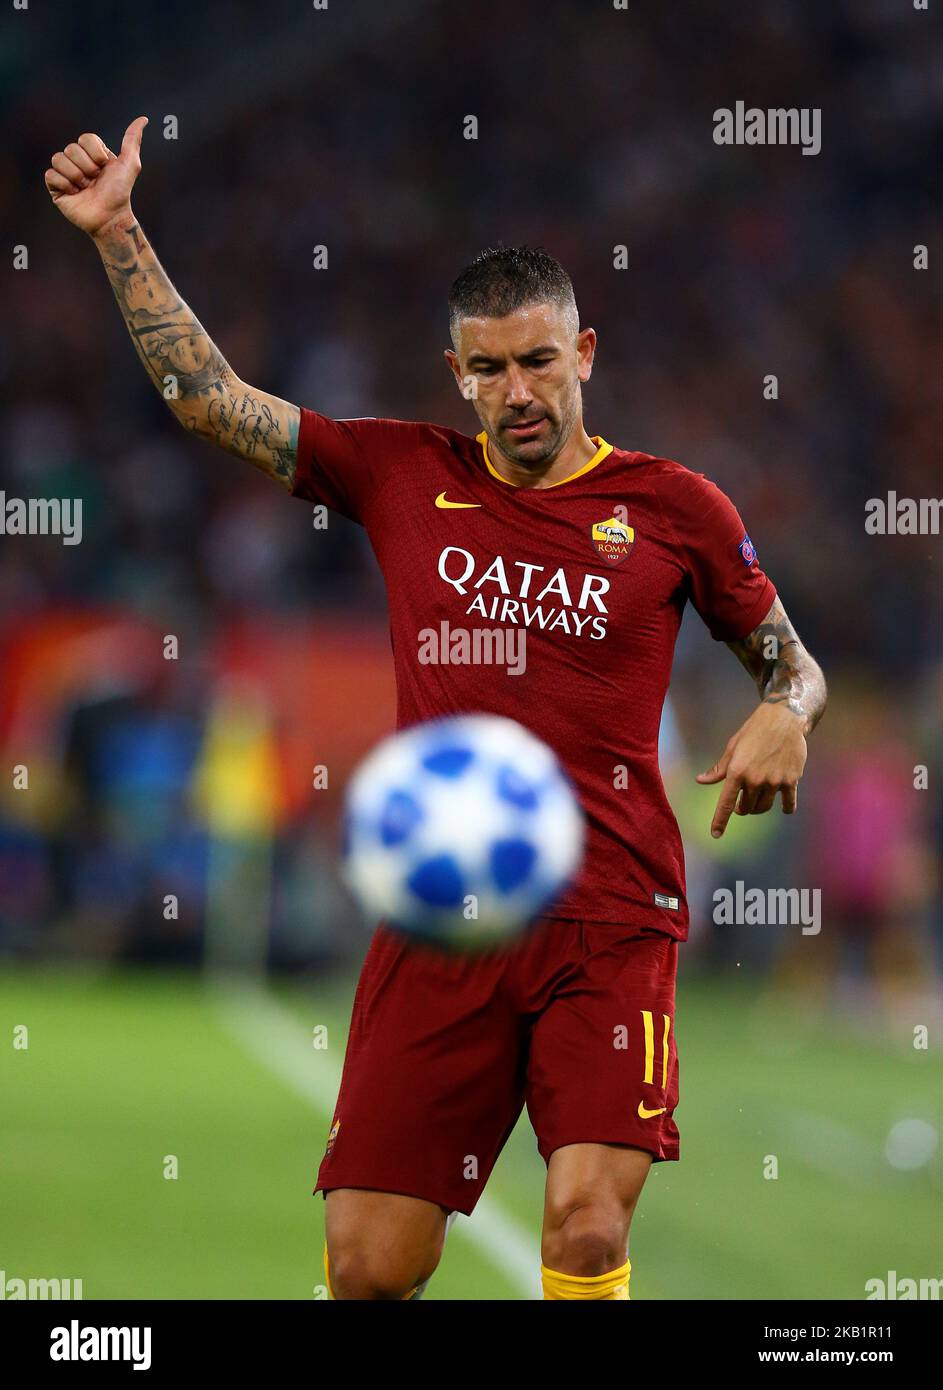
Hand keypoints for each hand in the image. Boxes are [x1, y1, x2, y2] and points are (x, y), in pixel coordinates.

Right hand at [44, 117, 147, 236]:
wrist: (110, 217)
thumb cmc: (120, 192)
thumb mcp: (130, 164)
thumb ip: (132, 140)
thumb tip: (143, 119)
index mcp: (92, 153)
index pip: (85, 138)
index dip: (96, 153)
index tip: (104, 167)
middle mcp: (77, 160)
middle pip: (72, 148)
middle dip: (87, 167)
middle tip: (95, 181)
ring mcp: (65, 173)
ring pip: (59, 158)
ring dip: (76, 175)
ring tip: (85, 188)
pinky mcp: (55, 187)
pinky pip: (50, 174)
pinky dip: (64, 184)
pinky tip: (75, 193)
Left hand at [696, 702, 807, 838]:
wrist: (784, 719)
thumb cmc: (754, 732)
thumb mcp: (732, 748)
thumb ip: (719, 769)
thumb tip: (700, 780)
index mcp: (737, 771)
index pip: (726, 803)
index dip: (720, 821)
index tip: (715, 835)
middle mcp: (755, 779)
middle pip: (746, 808)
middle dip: (742, 808)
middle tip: (743, 803)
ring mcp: (774, 781)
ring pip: (764, 807)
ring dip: (758, 808)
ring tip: (757, 800)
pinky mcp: (791, 780)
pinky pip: (788, 804)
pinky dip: (785, 808)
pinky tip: (783, 807)